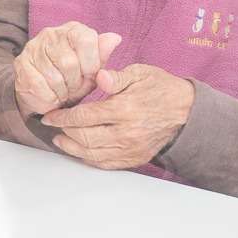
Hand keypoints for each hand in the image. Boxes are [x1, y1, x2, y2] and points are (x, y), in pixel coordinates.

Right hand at [12, 22, 122, 116]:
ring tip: (63, 93)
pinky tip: (51, 96)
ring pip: (53, 76)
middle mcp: (51, 34)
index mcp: (73, 30)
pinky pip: (38, 85)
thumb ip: (103, 55)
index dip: (91, 64)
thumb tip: (115, 38)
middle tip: (74, 88)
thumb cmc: (74, 78)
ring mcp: (33, 47)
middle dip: (75, 83)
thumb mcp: (92, 69)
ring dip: (61, 92)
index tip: (90, 76)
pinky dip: (49, 97)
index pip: (86, 40)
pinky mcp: (21, 63)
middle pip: (68, 62)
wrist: (45, 92)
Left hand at [39, 64, 195, 170]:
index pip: (84, 116)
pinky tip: (79, 151)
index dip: (63, 117)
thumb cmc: (161, 89)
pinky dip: (89, 159)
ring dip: (72, 148)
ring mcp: (130, 149)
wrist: (187, 112)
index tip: (50, 115)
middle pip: (84, 138)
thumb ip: (116, 77)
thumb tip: (99, 75)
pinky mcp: (135, 158)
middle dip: (63, 131)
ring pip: (92, 154)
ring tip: (60, 139)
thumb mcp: (140, 73)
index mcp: (124, 109)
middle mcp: (126, 133)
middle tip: (52, 125)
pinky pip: (106, 164)